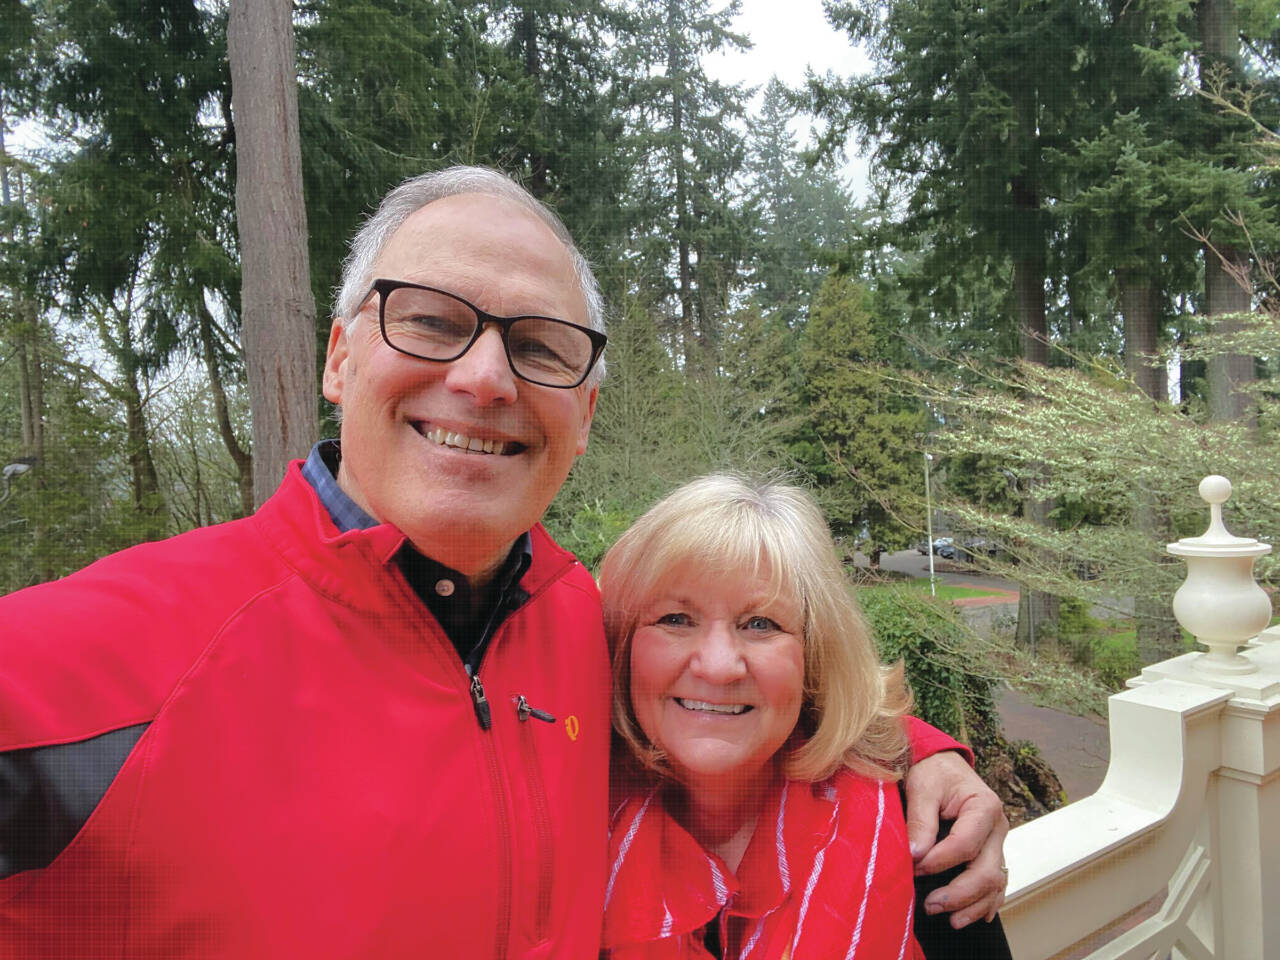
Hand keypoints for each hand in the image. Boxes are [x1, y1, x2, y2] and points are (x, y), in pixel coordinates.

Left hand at [904, 750, 1009, 927]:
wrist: (942, 763)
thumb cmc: (932, 772)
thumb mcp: (922, 788)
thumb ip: (920, 821)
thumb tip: (915, 855)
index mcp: (984, 806)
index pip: (965, 844)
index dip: (940, 861)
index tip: (914, 867)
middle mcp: (997, 827)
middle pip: (987, 871)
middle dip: (959, 894)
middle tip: (929, 905)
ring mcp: (997, 842)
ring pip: (995, 883)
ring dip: (972, 905)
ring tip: (949, 919)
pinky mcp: (991, 852)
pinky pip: (995, 883)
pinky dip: (985, 903)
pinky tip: (969, 916)